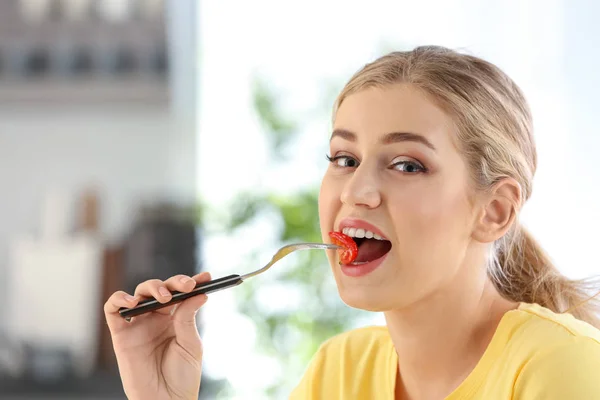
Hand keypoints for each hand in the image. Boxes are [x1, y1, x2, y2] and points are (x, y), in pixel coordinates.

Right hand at [104, 272, 210, 399]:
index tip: (206, 277)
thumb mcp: (191, 345)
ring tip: (164, 296)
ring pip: (140, 293)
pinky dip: (119, 299)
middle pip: (161, 288)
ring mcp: (139, 324)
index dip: (192, 282)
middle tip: (187, 286)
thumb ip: (188, 318)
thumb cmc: (181, 378)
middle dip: (174, 282)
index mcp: (176, 319)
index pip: (182, 294)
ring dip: (152, 287)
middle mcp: (157, 318)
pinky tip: (133, 302)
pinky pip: (113, 309)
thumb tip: (198, 294)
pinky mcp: (121, 334)